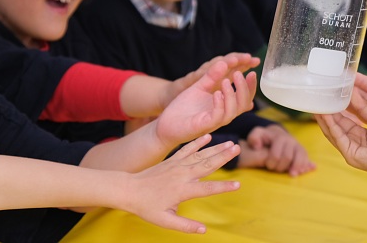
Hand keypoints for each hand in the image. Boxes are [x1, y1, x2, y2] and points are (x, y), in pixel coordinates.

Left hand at [124, 134, 240, 233]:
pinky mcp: (172, 160)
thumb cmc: (146, 207)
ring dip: (216, 148)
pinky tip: (209, 136)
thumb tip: (204, 230)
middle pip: (207, 164)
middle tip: (238, 149)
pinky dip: (198, 142)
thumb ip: (185, 225)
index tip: (238, 185)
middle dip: (224, 157)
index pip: (207, 189)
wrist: (128, 189)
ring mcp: (177, 165)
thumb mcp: (164, 221)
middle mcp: (182, 175)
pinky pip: (187, 149)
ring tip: (231, 144)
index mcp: (182, 190)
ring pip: (200, 155)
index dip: (223, 187)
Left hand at [156, 61, 256, 147]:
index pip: (244, 97)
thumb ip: (211, 76)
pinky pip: (218, 116)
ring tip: (226, 81)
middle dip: (245, 88)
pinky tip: (216, 93)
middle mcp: (223, 114)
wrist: (166, 124)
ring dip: (232, 94)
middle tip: (240, 74)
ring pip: (233, 111)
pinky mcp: (204, 125)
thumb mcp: (199, 87)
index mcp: (224, 105)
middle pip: (243, 104)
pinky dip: (220, 104)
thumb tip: (224, 63)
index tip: (252, 72)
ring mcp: (215, 120)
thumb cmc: (183, 108)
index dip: (250, 85)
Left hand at [238, 125, 315, 175]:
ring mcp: (298, 145)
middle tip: (275, 169)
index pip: (276, 155)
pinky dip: (305, 166)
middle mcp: (291, 140)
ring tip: (291, 175)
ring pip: (300, 158)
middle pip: (287, 158)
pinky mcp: (303, 151)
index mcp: (279, 137)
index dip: (271, 162)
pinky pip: (306, 159)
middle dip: (280, 166)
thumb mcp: (257, 135)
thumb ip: (253, 138)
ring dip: (296, 168)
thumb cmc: (265, 138)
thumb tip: (257, 146)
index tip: (267, 165)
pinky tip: (302, 171)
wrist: (277, 135)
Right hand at [315, 94, 366, 179]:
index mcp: (361, 131)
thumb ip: (364, 106)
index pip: (345, 117)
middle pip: (337, 123)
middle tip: (319, 97)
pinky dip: (330, 125)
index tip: (332, 93)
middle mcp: (353, 139)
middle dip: (327, 110)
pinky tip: (325, 115)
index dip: (338, 105)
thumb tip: (352, 91)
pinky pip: (338, 137)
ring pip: (333, 130)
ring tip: (317, 103)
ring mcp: (350, 147)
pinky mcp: (350, 154)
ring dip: (325, 117)